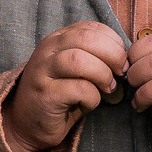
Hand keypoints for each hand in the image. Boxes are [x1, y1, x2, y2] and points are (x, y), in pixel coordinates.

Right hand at [3, 21, 128, 151]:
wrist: (27, 124)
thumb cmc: (60, 95)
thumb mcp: (77, 69)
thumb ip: (95, 56)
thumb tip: (124, 57)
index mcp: (58, 39)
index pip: (91, 28)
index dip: (113, 42)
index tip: (122, 60)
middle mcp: (48, 49)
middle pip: (87, 39)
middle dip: (113, 55)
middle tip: (121, 73)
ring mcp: (43, 70)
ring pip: (80, 60)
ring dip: (102, 75)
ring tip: (108, 87)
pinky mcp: (45, 94)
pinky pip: (79, 89)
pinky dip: (93, 97)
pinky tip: (89, 102)